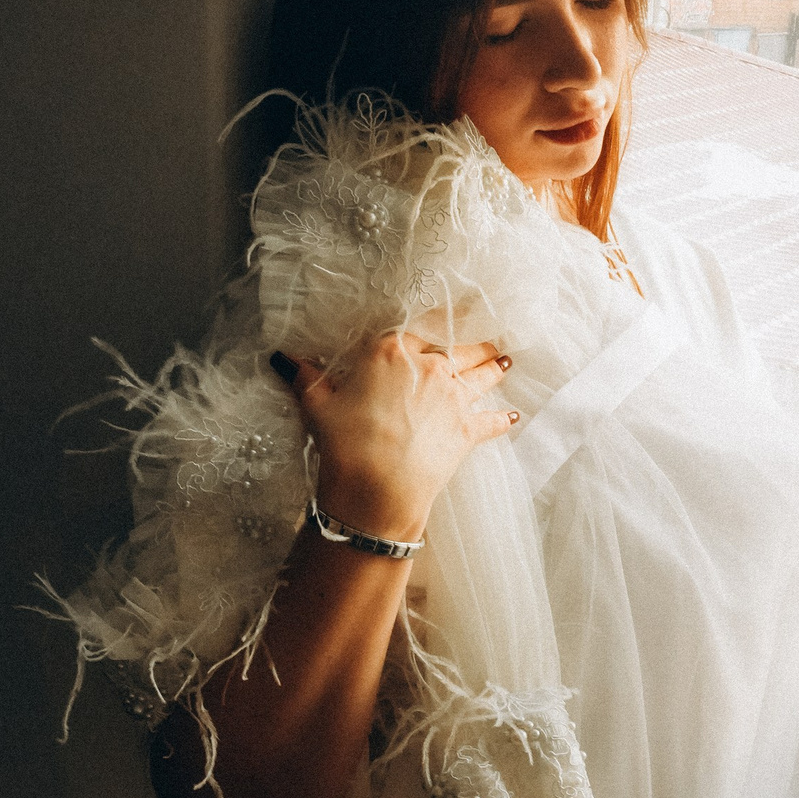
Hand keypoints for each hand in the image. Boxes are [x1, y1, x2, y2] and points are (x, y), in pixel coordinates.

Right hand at [278, 333, 516, 544]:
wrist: (376, 486)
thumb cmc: (345, 443)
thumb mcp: (318, 404)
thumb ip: (306, 377)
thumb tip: (284, 358)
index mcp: (393, 351)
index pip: (416, 328)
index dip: (433, 321)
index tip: (449, 310)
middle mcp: (430, 366)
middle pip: (458, 347)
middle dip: (475, 341)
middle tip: (490, 336)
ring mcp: (453, 397)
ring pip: (482, 375)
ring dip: (495, 367)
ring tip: (506, 360)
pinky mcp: (467, 429)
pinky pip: (491, 420)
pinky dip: (503, 419)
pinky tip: (514, 416)